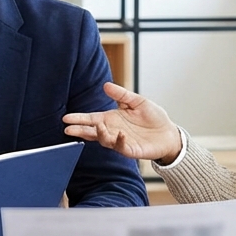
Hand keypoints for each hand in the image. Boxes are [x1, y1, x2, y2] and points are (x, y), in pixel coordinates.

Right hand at [62, 82, 183, 162]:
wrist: (168, 133)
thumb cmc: (153, 118)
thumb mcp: (137, 101)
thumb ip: (122, 95)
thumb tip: (106, 85)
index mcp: (111, 119)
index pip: (91, 119)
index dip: (79, 119)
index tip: (66, 118)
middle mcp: (113, 131)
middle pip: (92, 132)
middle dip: (80, 131)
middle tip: (68, 129)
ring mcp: (121, 142)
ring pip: (105, 140)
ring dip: (100, 134)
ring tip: (97, 126)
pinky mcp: (131, 150)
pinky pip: (122, 147)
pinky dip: (119, 141)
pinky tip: (120, 134)